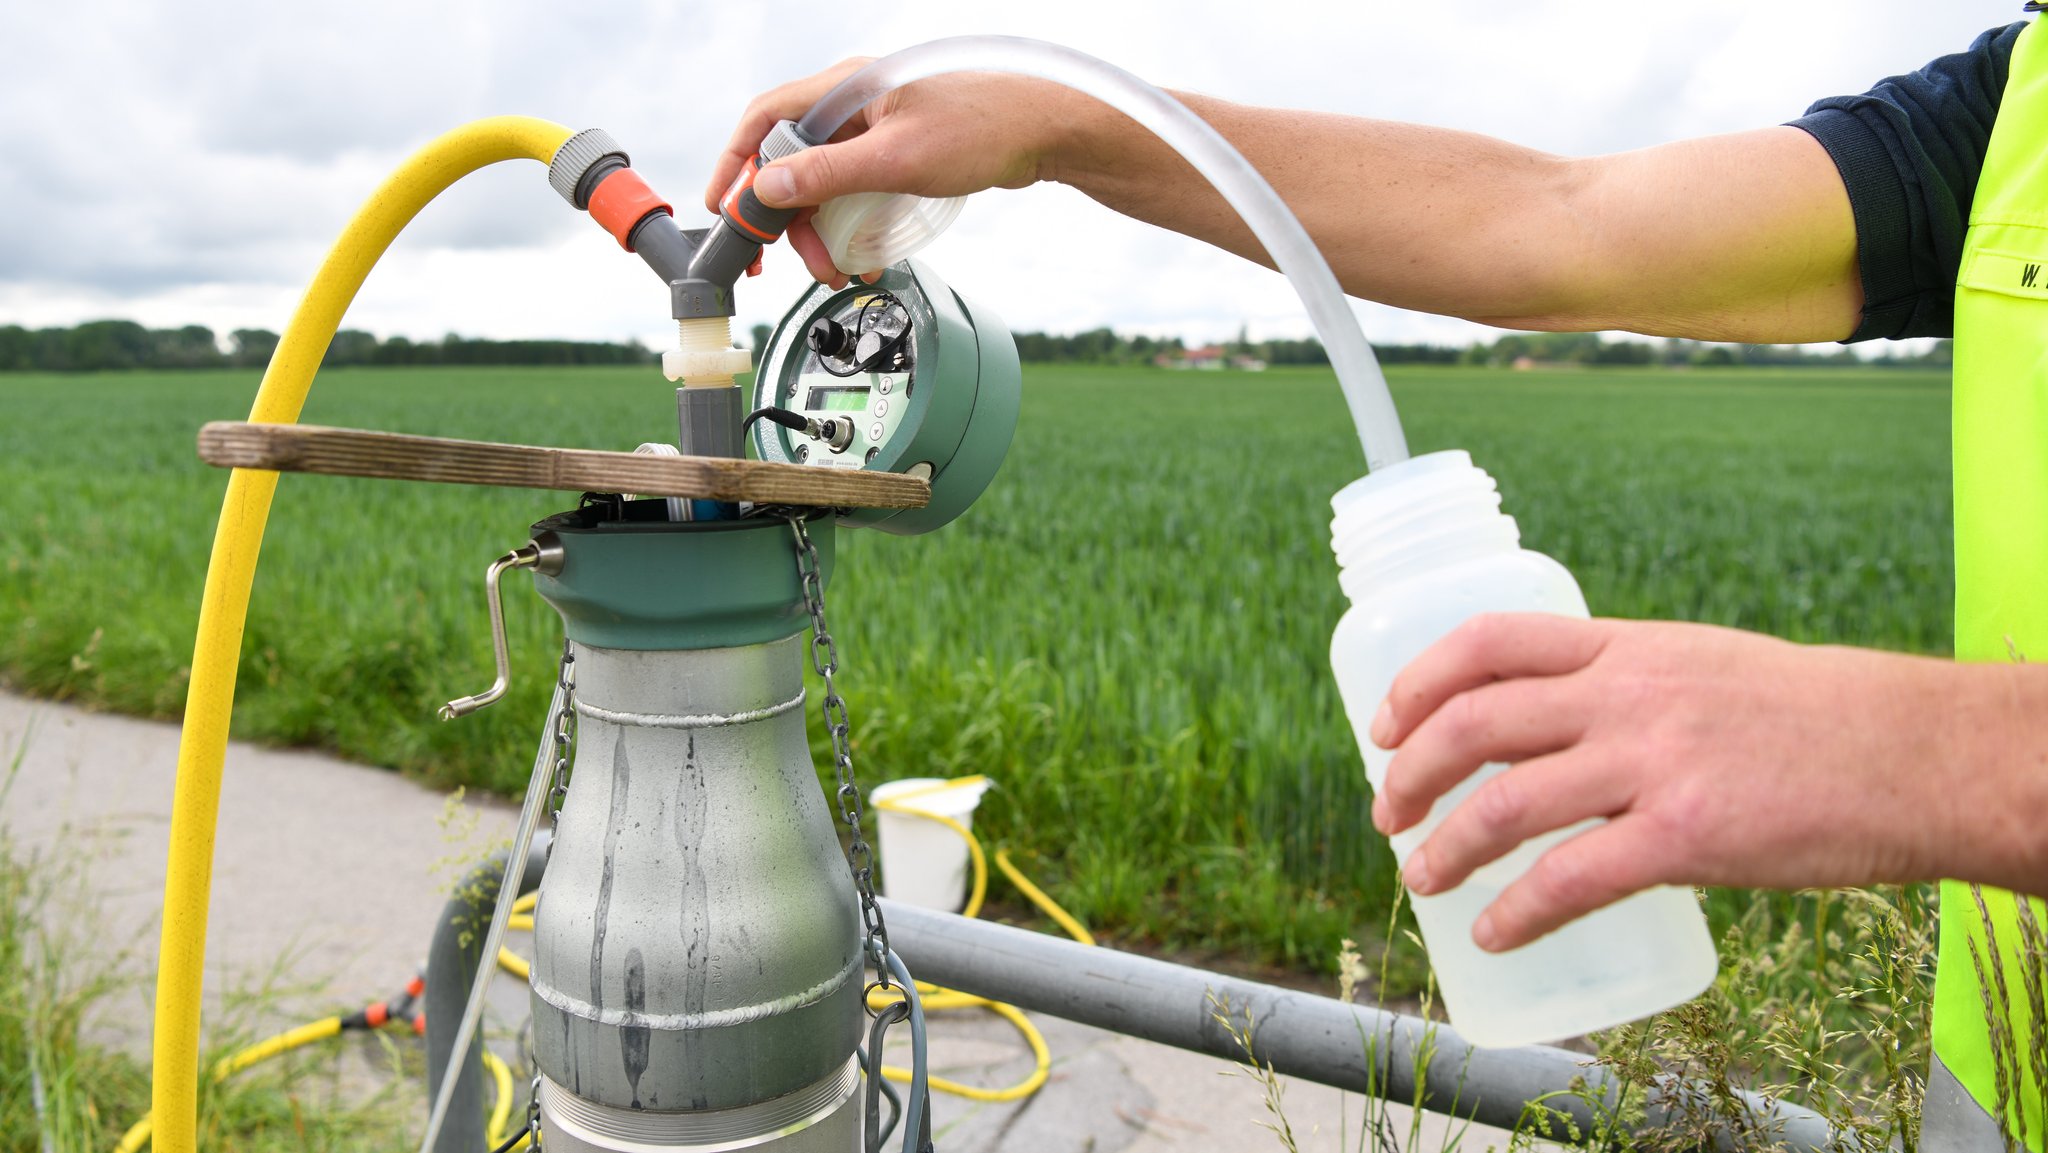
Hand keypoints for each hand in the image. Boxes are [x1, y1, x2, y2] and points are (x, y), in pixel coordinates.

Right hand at [706, 62, 1086, 284]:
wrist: (1044, 133)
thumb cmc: (983, 129)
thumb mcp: (896, 160)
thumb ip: (827, 175)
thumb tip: (768, 189)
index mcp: (845, 89)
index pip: (765, 120)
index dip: (737, 164)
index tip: (724, 209)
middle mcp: (854, 104)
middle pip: (792, 162)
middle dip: (790, 219)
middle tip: (794, 262)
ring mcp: (875, 128)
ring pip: (825, 183)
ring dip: (823, 231)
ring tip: (838, 269)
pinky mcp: (896, 152)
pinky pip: (856, 191)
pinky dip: (853, 225)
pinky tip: (864, 256)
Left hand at [1366, 614, 2025, 952]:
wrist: (1912, 753)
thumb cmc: (1811, 718)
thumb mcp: (1701, 667)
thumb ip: (1625, 688)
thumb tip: (1553, 729)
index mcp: (1626, 649)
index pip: (1489, 640)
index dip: (1417, 681)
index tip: (1382, 722)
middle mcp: (1628, 696)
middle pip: (1474, 723)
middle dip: (1410, 771)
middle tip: (1387, 813)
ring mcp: (1654, 764)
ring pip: (1506, 804)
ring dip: (1445, 849)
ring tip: (1420, 881)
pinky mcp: (1688, 835)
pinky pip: (1572, 879)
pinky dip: (1517, 912)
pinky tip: (1493, 933)